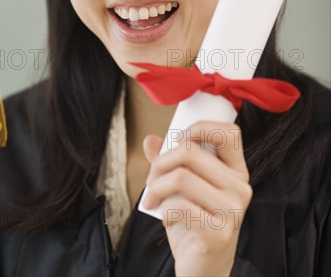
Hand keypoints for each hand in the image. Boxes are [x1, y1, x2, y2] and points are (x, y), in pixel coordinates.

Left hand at [142, 121, 251, 276]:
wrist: (202, 270)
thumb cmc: (194, 224)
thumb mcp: (183, 189)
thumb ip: (170, 162)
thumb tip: (150, 140)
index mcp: (236, 171)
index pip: (229, 133)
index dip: (200, 128)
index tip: (178, 141)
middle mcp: (240, 187)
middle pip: (191, 152)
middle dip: (160, 162)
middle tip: (151, 180)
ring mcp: (233, 211)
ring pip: (181, 176)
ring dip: (156, 187)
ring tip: (153, 199)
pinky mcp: (220, 234)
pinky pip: (179, 206)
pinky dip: (164, 210)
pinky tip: (167, 219)